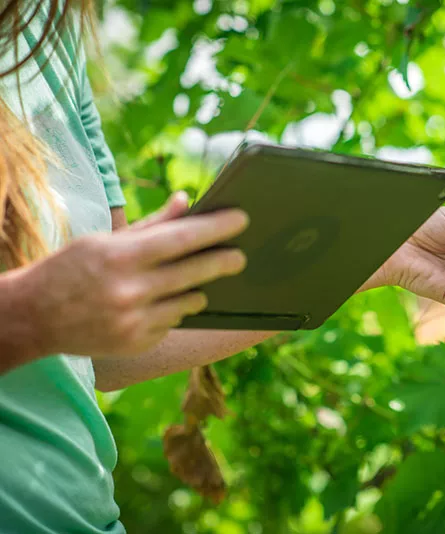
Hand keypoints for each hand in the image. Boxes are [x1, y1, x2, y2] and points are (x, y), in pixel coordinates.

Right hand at [17, 192, 248, 359]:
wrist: (31, 318)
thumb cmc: (70, 270)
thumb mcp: (105, 241)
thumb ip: (151, 225)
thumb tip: (188, 202)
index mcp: (121, 256)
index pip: (181, 238)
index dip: (216, 228)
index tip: (241, 219)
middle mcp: (130, 291)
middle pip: (195, 273)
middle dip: (223, 262)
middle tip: (241, 256)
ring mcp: (135, 322)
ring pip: (189, 302)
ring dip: (196, 290)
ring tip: (190, 281)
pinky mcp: (137, 344)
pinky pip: (172, 323)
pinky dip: (170, 312)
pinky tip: (153, 305)